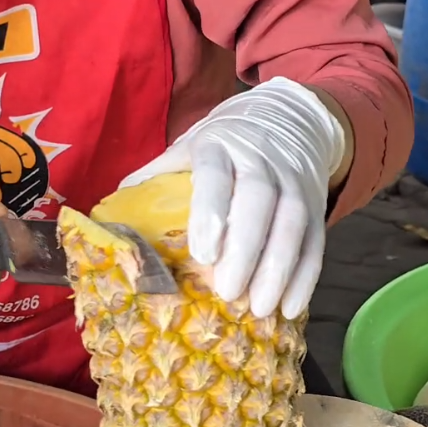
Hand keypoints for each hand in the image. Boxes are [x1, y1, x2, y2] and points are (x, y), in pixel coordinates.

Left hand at [119, 78, 346, 318]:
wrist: (284, 118)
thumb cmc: (221, 145)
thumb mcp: (187, 147)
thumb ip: (155, 177)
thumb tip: (111, 219)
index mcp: (219, 145)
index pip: (217, 174)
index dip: (212, 210)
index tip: (203, 253)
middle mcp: (260, 159)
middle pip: (260, 200)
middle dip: (246, 248)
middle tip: (228, 292)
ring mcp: (293, 179)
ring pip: (293, 222)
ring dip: (279, 268)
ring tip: (259, 308)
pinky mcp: (315, 201)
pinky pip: (316, 238)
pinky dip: (306, 274)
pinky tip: (291, 307)